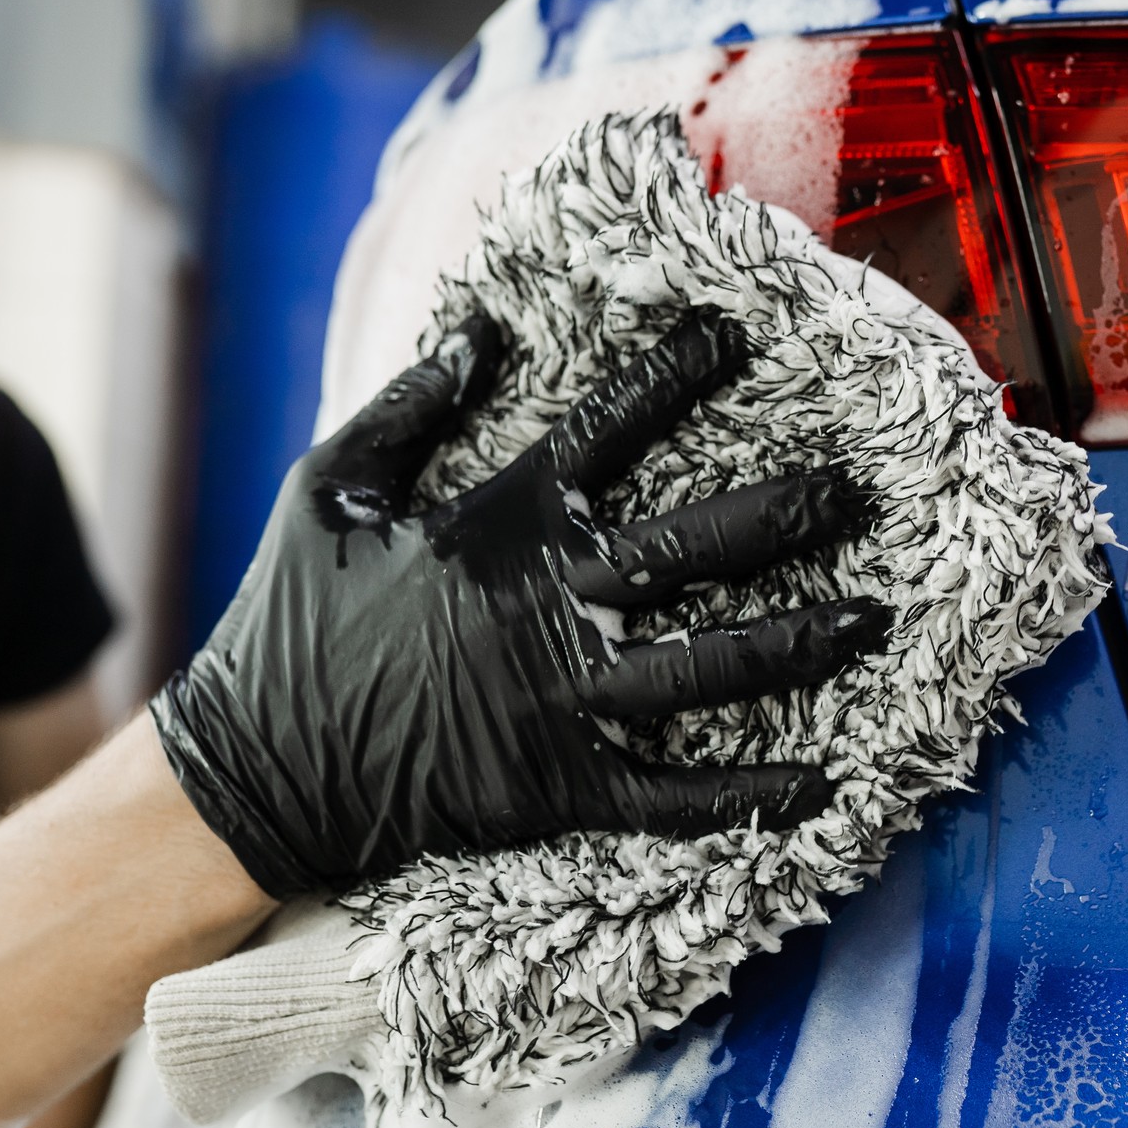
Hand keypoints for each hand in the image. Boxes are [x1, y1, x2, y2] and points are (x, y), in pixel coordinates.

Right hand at [152, 311, 887, 896]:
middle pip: (693, 548)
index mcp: (501, 524)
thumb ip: (409, 408)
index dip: (675, 374)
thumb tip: (479, 331)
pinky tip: (820, 783)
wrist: (255, 771)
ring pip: (709, 667)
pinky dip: (748, 796)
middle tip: (857, 491)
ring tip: (872, 618)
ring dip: (797, 640)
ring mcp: (563, 699)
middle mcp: (549, 605)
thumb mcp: (329, 490)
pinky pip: (674, 794)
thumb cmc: (293, 620)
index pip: (606, 429)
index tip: (739, 333)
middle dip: (784, 514)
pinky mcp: (562, 785)